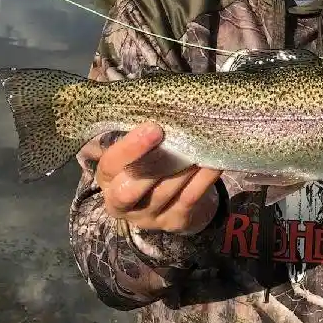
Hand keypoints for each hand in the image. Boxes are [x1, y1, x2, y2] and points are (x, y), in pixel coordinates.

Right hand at [94, 121, 222, 233]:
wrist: (174, 199)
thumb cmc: (151, 163)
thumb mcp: (139, 151)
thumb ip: (142, 133)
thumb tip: (160, 100)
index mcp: (109, 179)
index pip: (110, 166)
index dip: (129, 148)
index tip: (153, 127)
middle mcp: (123, 204)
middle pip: (129, 190)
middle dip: (150, 163)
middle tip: (172, 137)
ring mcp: (149, 217)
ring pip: (164, 192)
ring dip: (182, 167)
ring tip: (198, 144)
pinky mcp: (175, 222)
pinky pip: (190, 198)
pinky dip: (203, 179)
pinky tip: (214, 162)